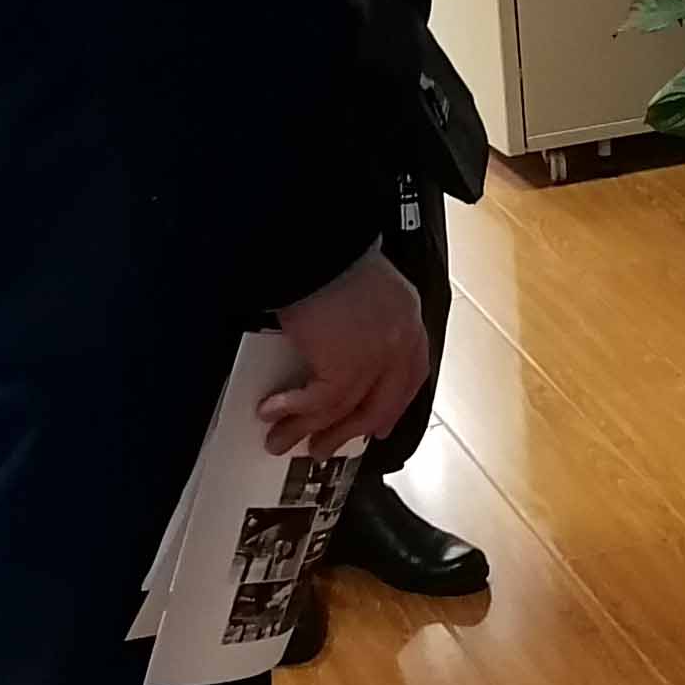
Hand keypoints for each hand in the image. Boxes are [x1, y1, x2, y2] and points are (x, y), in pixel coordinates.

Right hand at [261, 247, 427, 456]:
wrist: (316, 239)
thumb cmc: (329, 251)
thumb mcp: (362, 283)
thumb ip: (362, 317)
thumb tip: (336, 346)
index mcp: (406, 315)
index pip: (411, 373)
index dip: (393, 404)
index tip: (379, 424)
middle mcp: (400, 338)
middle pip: (381, 402)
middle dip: (349, 430)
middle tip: (325, 445)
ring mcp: (377, 356)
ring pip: (344, 410)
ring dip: (309, 430)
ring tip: (283, 441)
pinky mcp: (347, 366)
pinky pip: (319, 403)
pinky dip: (293, 411)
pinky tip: (272, 412)